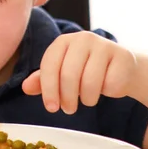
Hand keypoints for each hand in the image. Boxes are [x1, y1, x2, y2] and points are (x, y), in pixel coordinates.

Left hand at [22, 32, 137, 113]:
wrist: (122, 68)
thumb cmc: (86, 71)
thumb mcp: (62, 74)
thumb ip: (43, 80)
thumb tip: (25, 88)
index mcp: (63, 41)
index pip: (50, 64)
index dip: (48, 89)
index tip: (51, 108)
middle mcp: (83, 38)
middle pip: (68, 74)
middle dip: (67, 98)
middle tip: (68, 110)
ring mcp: (104, 45)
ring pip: (90, 82)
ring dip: (87, 99)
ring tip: (87, 100)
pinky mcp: (122, 56)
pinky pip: (109, 85)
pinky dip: (107, 93)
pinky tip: (107, 88)